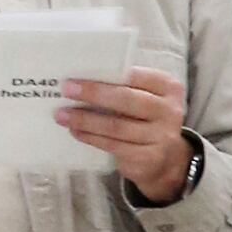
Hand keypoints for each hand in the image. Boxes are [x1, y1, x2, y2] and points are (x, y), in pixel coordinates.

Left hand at [57, 65, 192, 204]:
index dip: (107, 75)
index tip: (77, 73)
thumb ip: (123, 86)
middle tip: (66, 90)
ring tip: (62, 115)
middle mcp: (169, 110)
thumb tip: (81, 79)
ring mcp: (162, 136)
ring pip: (116, 126)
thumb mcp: (144, 97)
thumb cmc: (146, 118)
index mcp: (168, 87)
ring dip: (85, 119)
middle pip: (127, 99)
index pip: (137, 76)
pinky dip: (91, 137)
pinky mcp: (149, 157)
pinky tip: (76, 131)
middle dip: (93, 94)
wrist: (166, 158)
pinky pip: (114, 145)